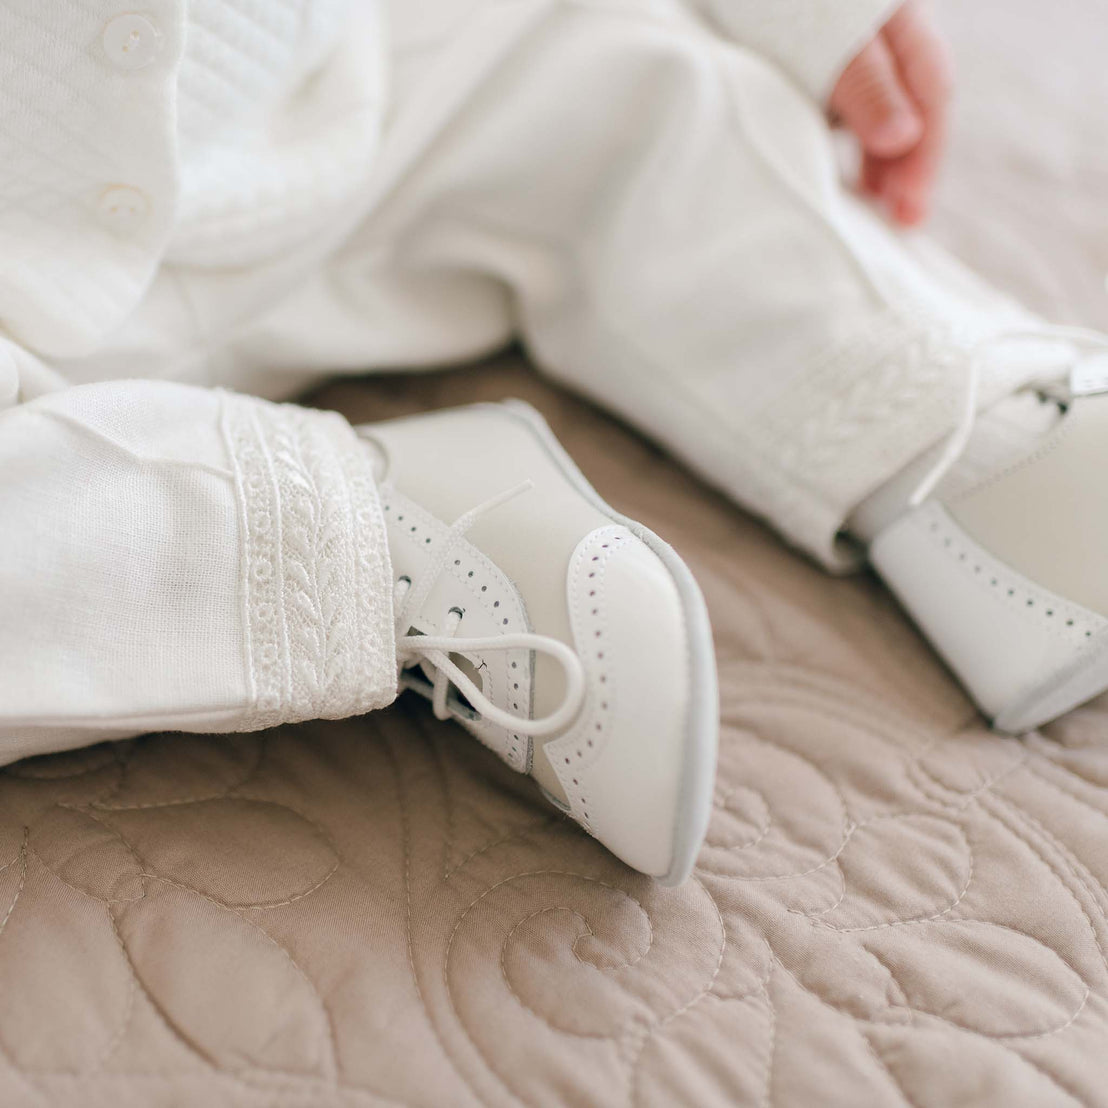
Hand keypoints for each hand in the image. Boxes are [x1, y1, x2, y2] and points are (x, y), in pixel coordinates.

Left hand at [829, 2, 952, 225]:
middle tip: (899, 222)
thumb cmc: (770, 0)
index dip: (925, 157)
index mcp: (898, 14)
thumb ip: (864, 81)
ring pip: (879, 107)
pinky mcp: (813, 56)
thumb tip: (903, 137)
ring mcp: (848, 41)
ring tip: (870, 204)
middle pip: (911, 103)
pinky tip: (839, 172)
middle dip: (906, 164)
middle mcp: (882, 27)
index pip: (931, 92)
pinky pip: (843, 105)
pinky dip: (846, 140)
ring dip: (879, 156)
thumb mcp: (826, 34)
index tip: (909, 212)